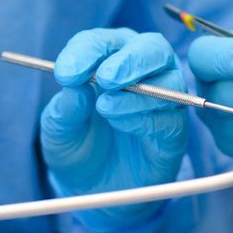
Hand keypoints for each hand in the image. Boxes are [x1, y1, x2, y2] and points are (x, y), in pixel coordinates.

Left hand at [39, 28, 189, 232]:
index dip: (86, 52)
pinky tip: (122, 126)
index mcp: (110, 59)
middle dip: (130, 59)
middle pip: (152, 47)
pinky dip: (147, 119)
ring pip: (170, 80)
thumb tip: (77, 87)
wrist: (92, 190)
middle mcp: (142, 72)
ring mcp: (163, 100)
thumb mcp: (58, 130)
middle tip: (106, 78)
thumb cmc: (77, 147)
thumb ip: (66, 108)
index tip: (66, 74)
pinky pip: (173, 117)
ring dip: (137, 93)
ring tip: (106, 108)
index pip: (103, 41)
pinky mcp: (174, 131)